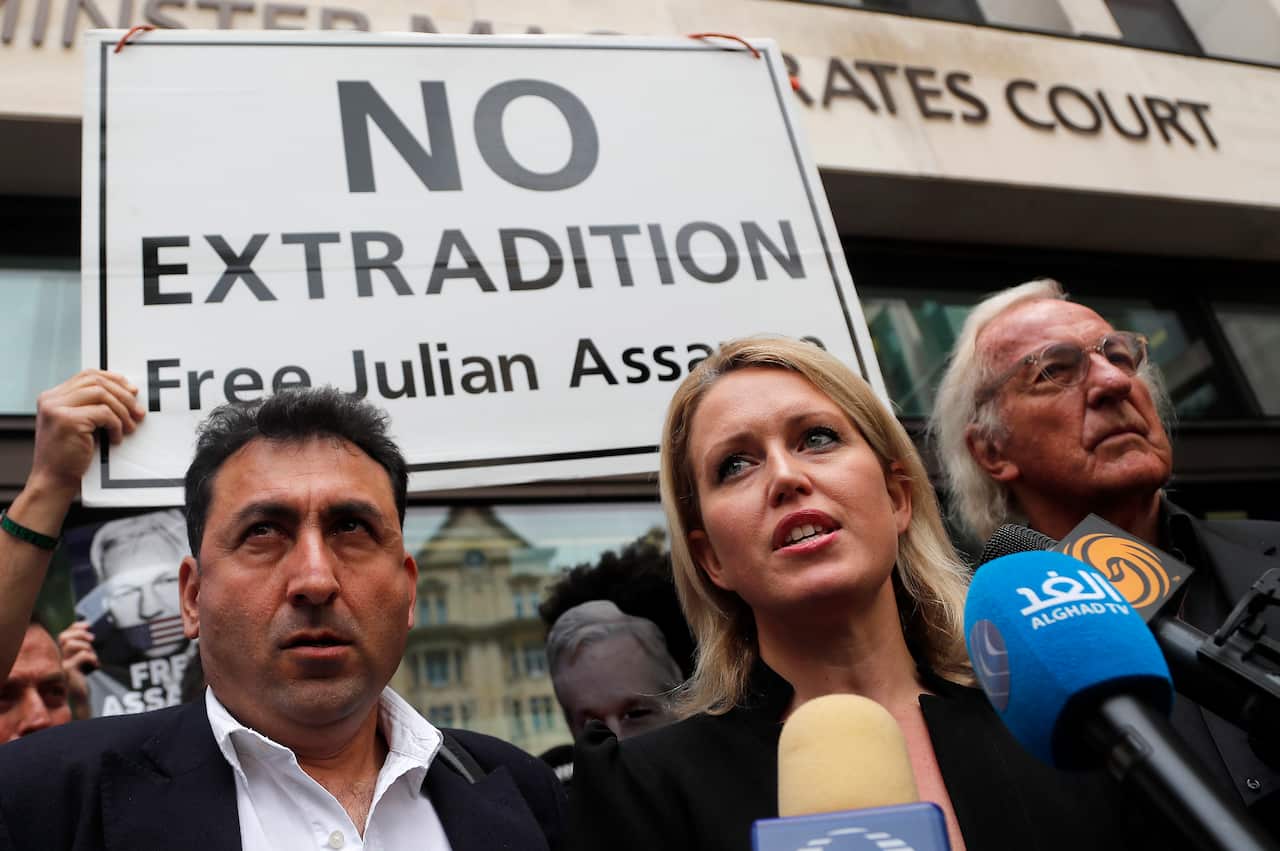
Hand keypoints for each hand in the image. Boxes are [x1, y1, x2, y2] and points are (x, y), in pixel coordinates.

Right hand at [29, 370, 145, 498]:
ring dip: (122, 411)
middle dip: (123, 396)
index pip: (88, 376)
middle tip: (139, 412)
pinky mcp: (66, 420)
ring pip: (101, 394)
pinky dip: (116, 424)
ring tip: (130, 427)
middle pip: (96, 382)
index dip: (114, 379)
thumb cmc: (72, 455)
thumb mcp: (81, 424)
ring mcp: (56, 408)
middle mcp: (51, 399)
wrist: (55, 480)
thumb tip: (129, 392)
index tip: (132, 391)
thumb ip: (93, 406)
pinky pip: (103, 413)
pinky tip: (117, 438)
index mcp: (53, 397)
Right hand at [58, 620, 97, 718]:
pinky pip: (82, 655)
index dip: (75, 627)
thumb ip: (80, 645)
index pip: (63, 634)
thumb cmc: (81, 680)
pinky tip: (95, 666)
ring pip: (72, 644)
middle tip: (92, 640)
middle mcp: (56, 659)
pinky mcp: (67, 671)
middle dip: (81, 634)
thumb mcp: (81, 660)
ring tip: (92, 658)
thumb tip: (86, 626)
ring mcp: (60, 664)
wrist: (79, 701)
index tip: (88, 625)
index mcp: (59, 654)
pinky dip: (92, 658)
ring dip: (87, 648)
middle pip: (65, 636)